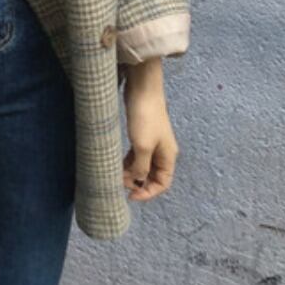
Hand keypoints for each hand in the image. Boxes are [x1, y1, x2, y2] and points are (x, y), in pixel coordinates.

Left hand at [120, 58, 179, 201]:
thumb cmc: (145, 117)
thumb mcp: (142, 146)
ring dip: (130, 172)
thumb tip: (135, 179)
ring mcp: (152, 141)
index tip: (130, 196)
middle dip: (137, 183)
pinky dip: (127, 161)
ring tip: (116, 175)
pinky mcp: (141, 132)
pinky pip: (136, 154)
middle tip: (120, 185)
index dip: (148, 192)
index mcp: (168, 156)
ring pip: (142, 165)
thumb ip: (140, 166)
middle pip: (152, 176)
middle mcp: (162, 151)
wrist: (142, 89)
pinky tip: (117, 162)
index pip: (163, 183)